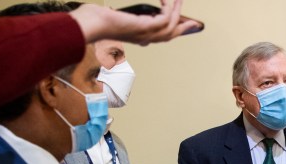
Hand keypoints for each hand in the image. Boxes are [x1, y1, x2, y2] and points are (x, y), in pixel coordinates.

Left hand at [70, 1, 199, 45]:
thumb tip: (116, 12)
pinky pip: (165, 20)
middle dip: (183, 27)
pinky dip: (169, 10)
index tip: (183, 24)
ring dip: (177, 12)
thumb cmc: (97, 21)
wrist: (91, 24)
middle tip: (194, 20)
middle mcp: (143, 37)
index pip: (161, 36)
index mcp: (138, 36)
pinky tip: (167, 1)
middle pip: (170, 35)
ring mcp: (145, 34)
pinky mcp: (144, 27)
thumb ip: (120, 17)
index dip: (173, 30)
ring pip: (171, 28)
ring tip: (178, 0)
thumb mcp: (113, 17)